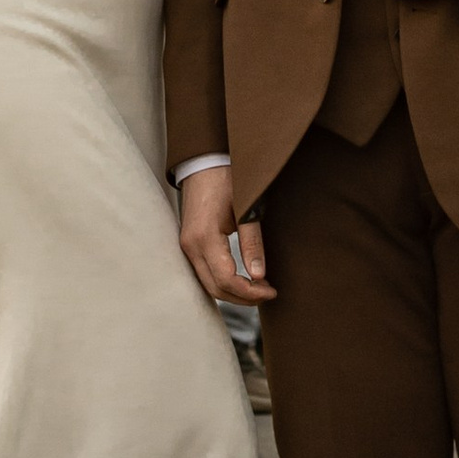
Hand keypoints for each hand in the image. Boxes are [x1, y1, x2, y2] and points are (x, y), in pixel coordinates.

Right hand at [178, 162, 272, 302]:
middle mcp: (190, 245)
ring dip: (232, 291)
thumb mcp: (245, 208)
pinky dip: (222, 282)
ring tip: (258, 287)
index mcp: (204, 237)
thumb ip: (252, 243)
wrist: (204, 160)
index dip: (250, 292)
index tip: (271, 291)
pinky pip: (203, 273)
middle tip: (268, 292)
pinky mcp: (189, 242)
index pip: (226, 280)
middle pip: (215, 288)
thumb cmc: (226, 178)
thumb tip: (259, 275)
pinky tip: (240, 278)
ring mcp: (187, 245)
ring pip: (207, 283)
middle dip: (243, 297)